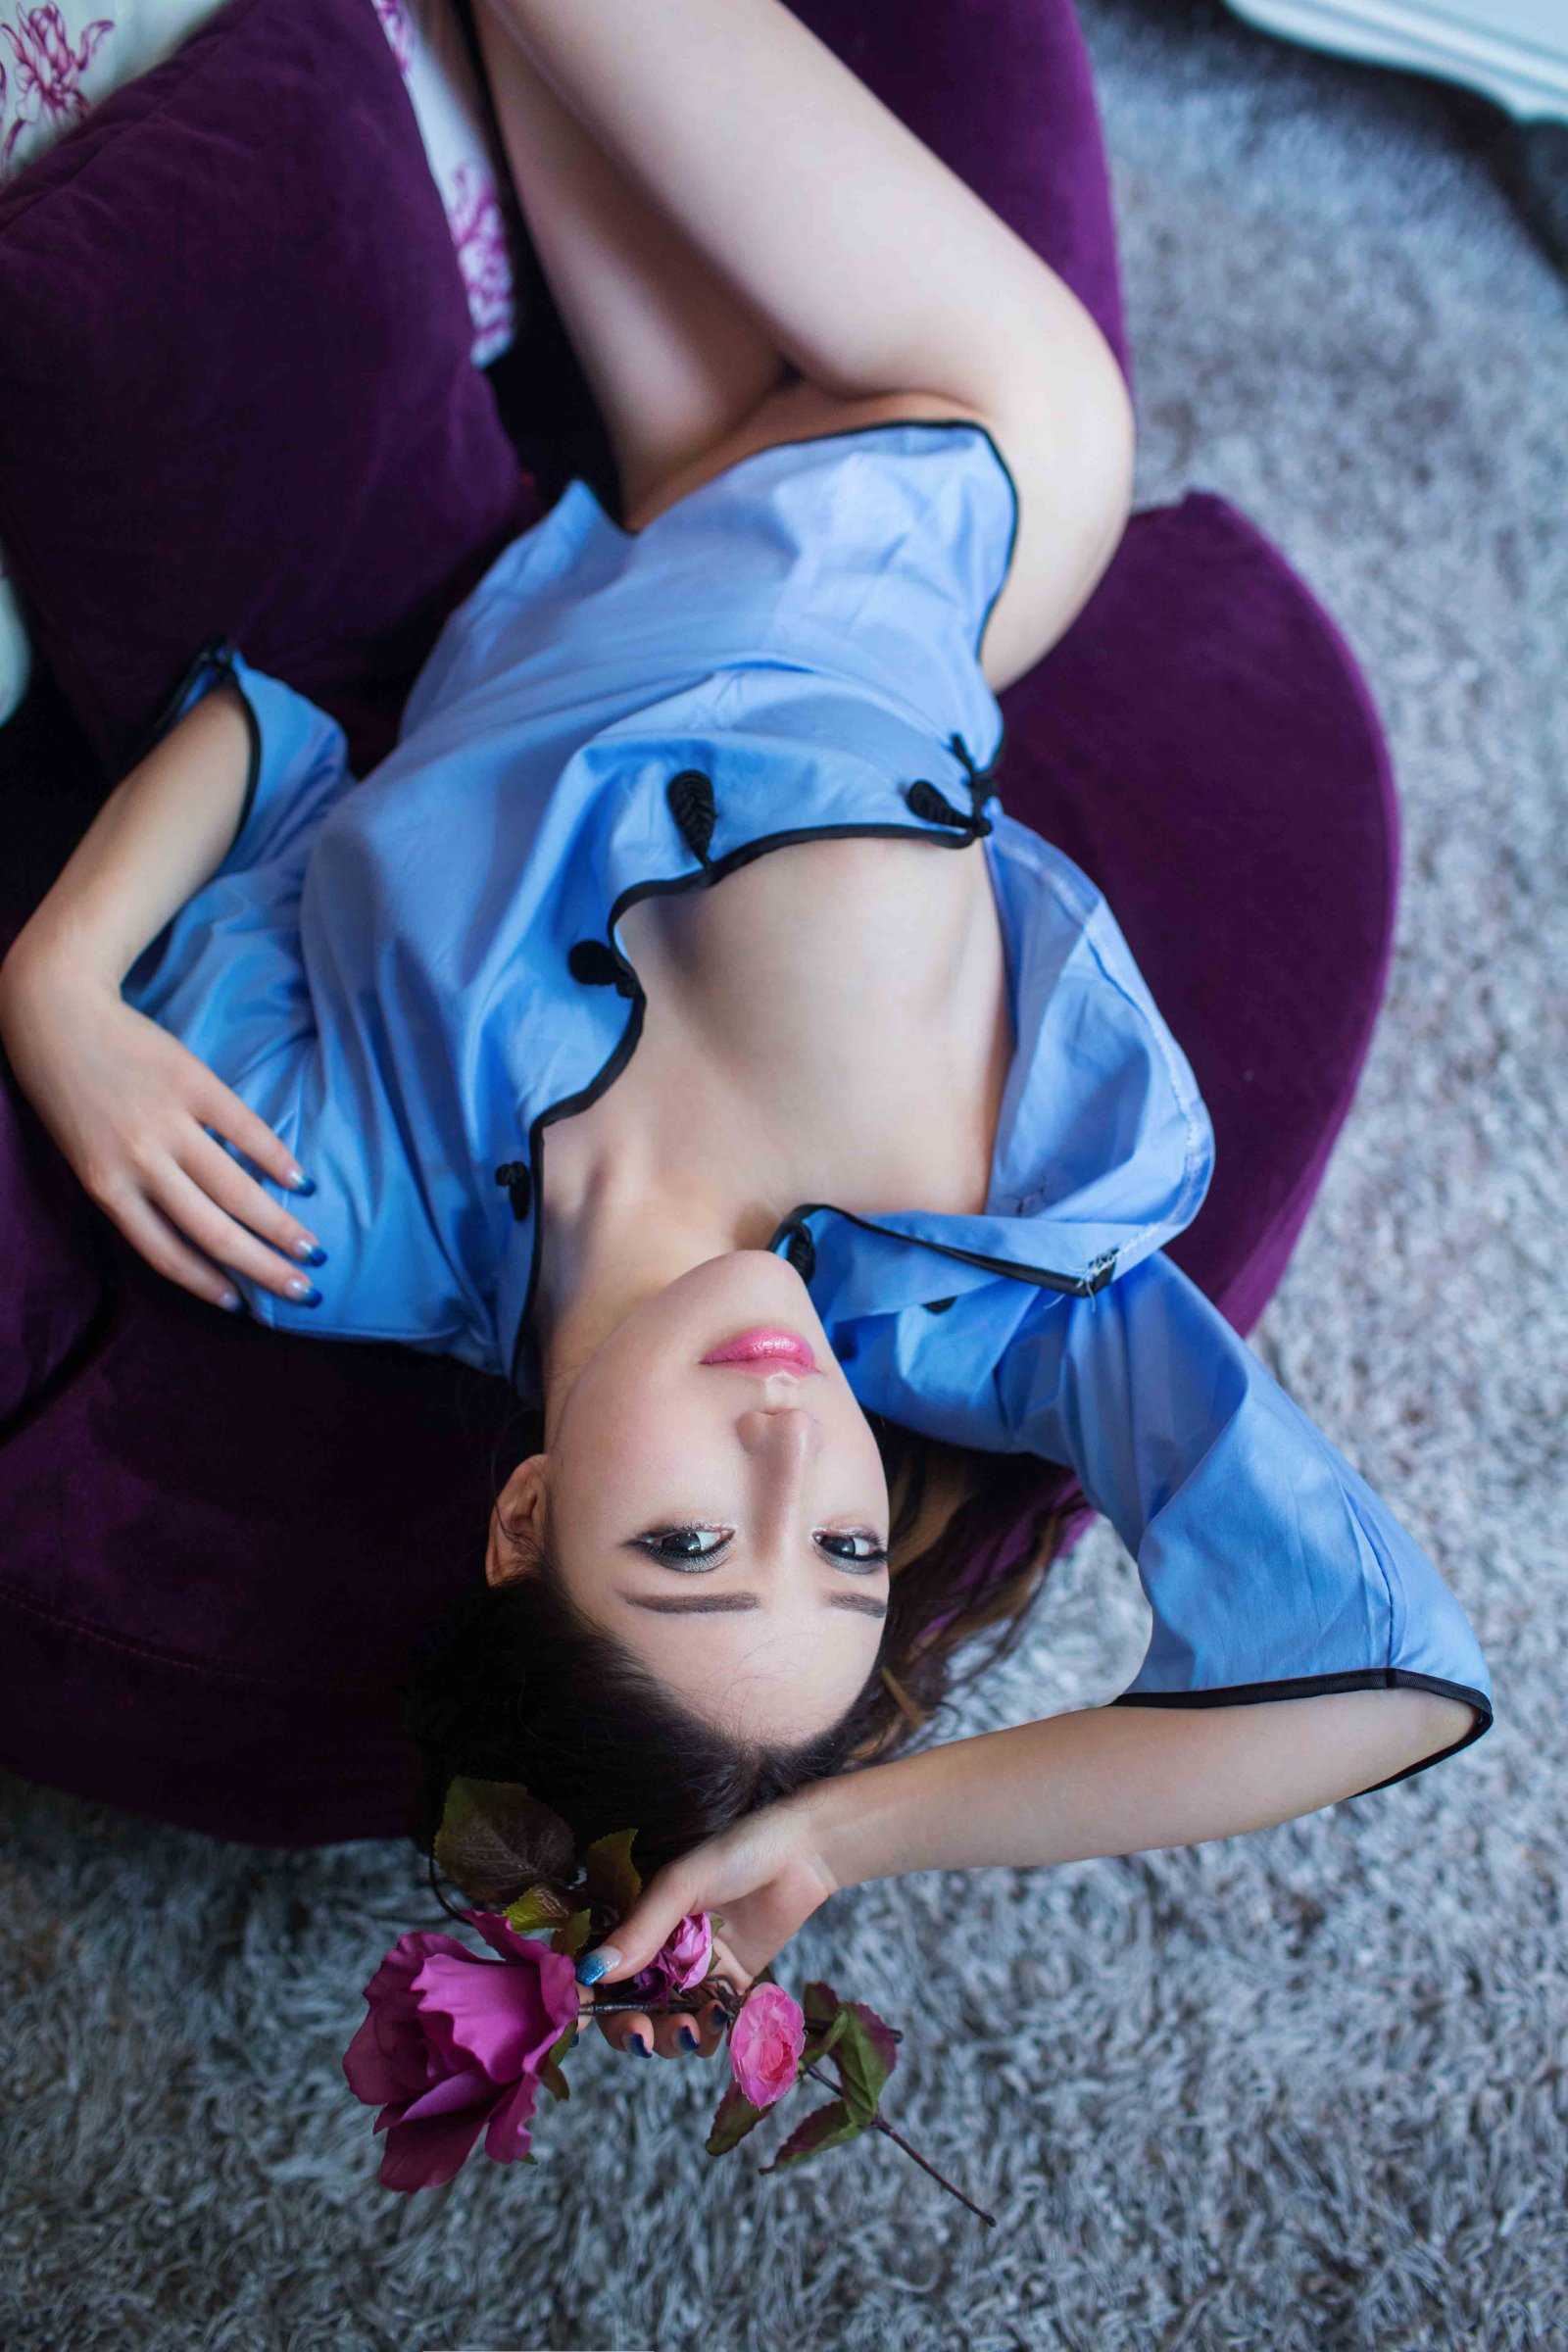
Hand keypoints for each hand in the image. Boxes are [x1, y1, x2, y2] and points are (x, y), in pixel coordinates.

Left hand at [0, 945, 320, 1311]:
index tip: (242, 1304)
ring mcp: (168, 1123)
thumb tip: (191, 1226)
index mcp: (105, 1187)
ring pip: (235, 1189)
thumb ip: (130, 1190)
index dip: (206, 1282)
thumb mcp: (83, 1155)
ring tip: (313, 1248)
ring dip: (280, 1224)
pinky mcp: (193, 1083)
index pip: (164, 1252)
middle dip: (263, 1267)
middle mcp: (138, 1162)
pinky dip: (276, 1158)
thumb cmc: (67, 1092)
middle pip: (212, 1231)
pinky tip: (300, 1181)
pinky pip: (244, 1129)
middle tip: (304, 1290)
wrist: (55, 1015)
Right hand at [573, 1786, 839, 2062]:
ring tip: (700, 2025)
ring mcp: (699, 1972)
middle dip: (634, 2031)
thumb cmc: (736, 1853)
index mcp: (641, 1926)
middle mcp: (664, 1954)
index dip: (589, 2002)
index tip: (582, 2024)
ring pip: (673, 2024)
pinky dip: (718, 2032)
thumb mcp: (682, 1885)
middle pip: (634, 2010)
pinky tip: (729, 2019)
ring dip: (679, 2037)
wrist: (803, 1854)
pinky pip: (717, 2022)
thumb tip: (594, 1971)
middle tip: (645, 2037)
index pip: (603, 1973)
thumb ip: (642, 1929)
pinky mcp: (734, 1984)